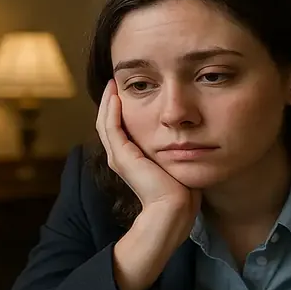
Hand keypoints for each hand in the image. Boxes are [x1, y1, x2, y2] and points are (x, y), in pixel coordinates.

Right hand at [96, 80, 199, 213]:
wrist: (174, 207)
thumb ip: (172, 146)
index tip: (125, 91)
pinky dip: (111, 110)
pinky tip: (116, 96)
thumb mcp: (174, 159)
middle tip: (114, 82)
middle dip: (110, 102)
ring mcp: (118, 157)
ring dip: (108, 102)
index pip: (119, 128)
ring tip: (112, 84)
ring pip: (105, 122)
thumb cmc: (180, 189)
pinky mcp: (121, 156)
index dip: (119, 110)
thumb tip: (185, 132)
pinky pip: (111, 127)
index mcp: (131, 159)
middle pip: (108, 123)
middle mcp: (121, 157)